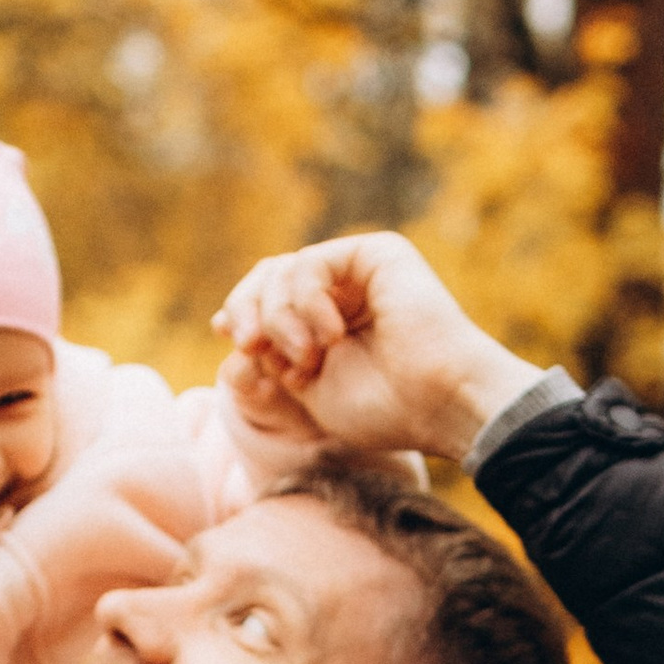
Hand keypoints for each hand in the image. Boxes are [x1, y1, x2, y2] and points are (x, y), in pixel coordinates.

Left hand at [214, 236, 539, 463]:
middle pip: (269, 277)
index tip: (231, 336)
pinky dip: (306, 301)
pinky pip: (311, 262)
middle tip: (249, 346)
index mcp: (330, 323)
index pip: (267, 300)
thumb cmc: (386, 409)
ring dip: (279, 318)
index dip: (241, 311)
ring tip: (307, 359)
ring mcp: (360, 272)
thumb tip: (225, 322)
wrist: (439, 403)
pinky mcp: (377, 254)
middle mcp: (345, 292)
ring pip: (284, 270)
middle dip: (249, 309)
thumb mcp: (307, 388)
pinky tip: (331, 337)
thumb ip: (269, 355)